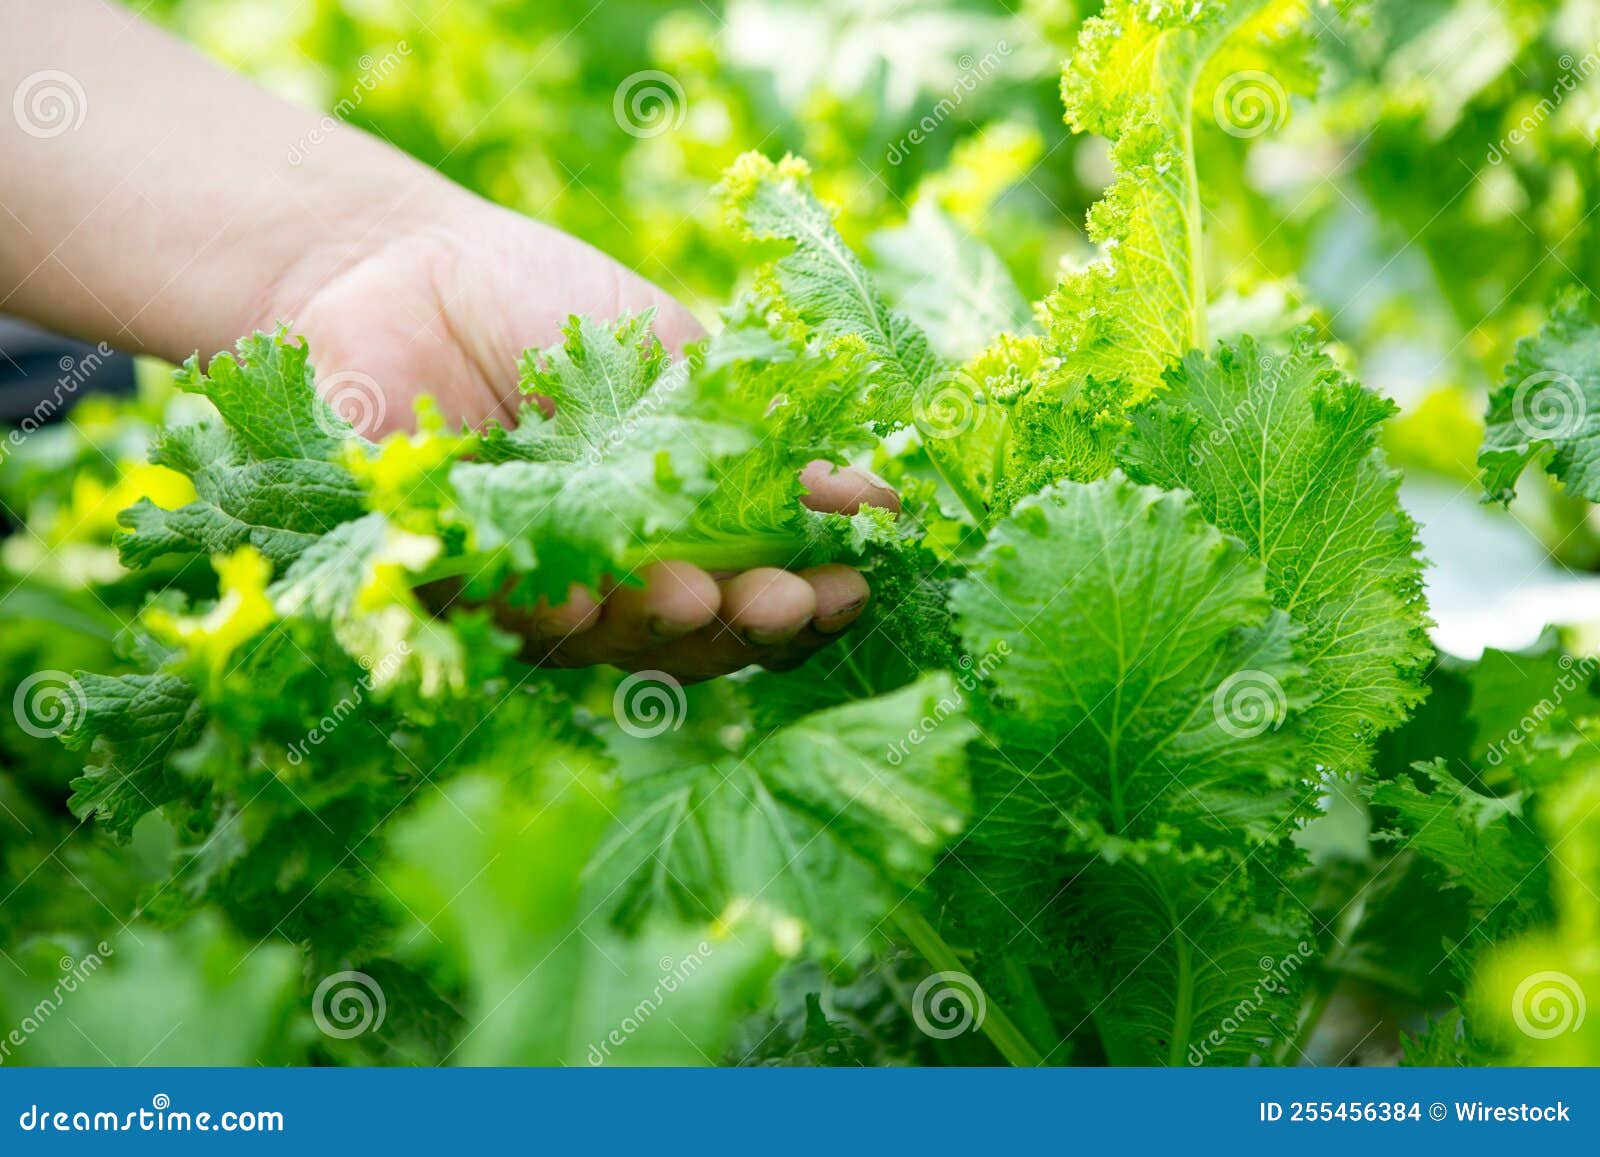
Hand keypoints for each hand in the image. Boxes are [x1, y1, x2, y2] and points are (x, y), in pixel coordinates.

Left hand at [265, 197, 897, 680]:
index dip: (800, 602)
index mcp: (671, 533)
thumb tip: (883, 503)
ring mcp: (525, 587)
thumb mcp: (678, 366)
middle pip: (683, 638)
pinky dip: (537, 614)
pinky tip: (577, 598)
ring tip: (695, 594)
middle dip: (740, 625)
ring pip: (597, 642)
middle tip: (784, 601)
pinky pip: (492, 617)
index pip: (748, 593)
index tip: (849, 586)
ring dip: (652, 627)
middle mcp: (606, 579)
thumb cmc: (552, 310)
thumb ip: (759, 444)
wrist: (411, 267)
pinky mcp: (439, 580)